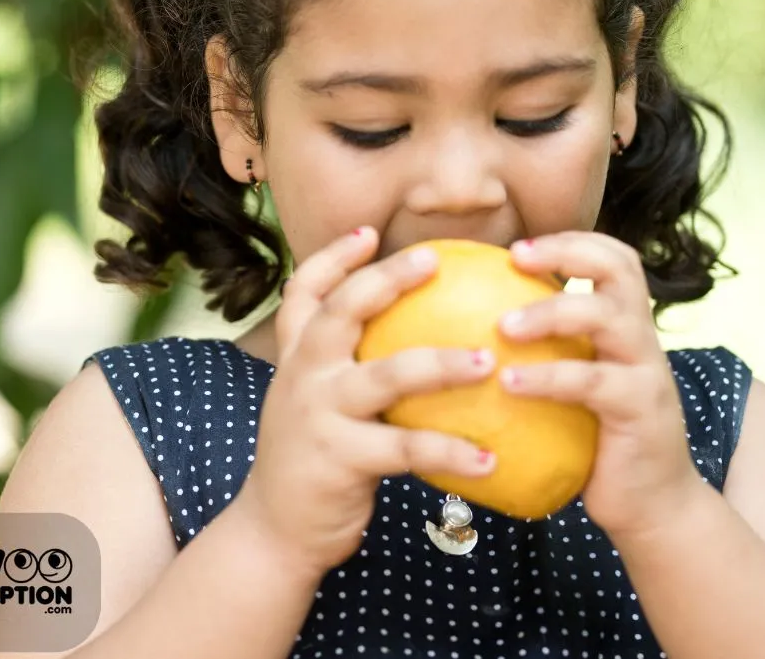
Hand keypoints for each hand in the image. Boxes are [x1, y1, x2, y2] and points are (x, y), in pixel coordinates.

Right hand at [234, 227, 497, 579]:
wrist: (273, 530)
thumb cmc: (315, 454)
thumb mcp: (316, 398)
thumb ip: (349, 363)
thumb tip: (423, 330)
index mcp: (298, 355)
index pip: (304, 291)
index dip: (332, 257)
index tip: (368, 233)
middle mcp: (303, 374)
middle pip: (342, 311)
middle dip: (386, 280)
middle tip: (433, 260)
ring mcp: (318, 414)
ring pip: (386, 375)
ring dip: (442, 364)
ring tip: (488, 362)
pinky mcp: (339, 458)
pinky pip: (406, 447)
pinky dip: (451, 452)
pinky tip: (491, 458)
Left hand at [500, 231, 704, 538]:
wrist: (653, 503)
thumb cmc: (599, 439)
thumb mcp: (579, 383)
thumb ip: (550, 351)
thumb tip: (470, 326)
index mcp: (626, 323)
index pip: (614, 258)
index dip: (571, 241)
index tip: (517, 247)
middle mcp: (642, 336)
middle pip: (620, 269)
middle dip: (566, 253)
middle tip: (515, 259)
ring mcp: (646, 369)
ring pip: (605, 317)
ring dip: (551, 312)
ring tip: (503, 326)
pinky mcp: (641, 407)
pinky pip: (591, 381)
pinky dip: (547, 376)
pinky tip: (508, 382)